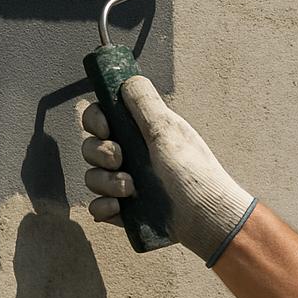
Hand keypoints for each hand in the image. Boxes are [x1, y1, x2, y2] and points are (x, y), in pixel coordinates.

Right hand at [80, 75, 256, 264]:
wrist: (207, 219)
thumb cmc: (193, 172)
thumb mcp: (168, 131)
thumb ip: (145, 104)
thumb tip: (127, 78)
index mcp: (141, 133)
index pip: (101, 118)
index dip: (95, 120)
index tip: (107, 128)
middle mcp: (132, 156)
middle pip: (91, 147)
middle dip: (101, 153)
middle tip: (122, 161)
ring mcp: (127, 185)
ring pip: (92, 178)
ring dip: (105, 182)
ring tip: (131, 190)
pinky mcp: (126, 212)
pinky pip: (97, 207)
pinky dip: (104, 207)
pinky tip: (121, 208)